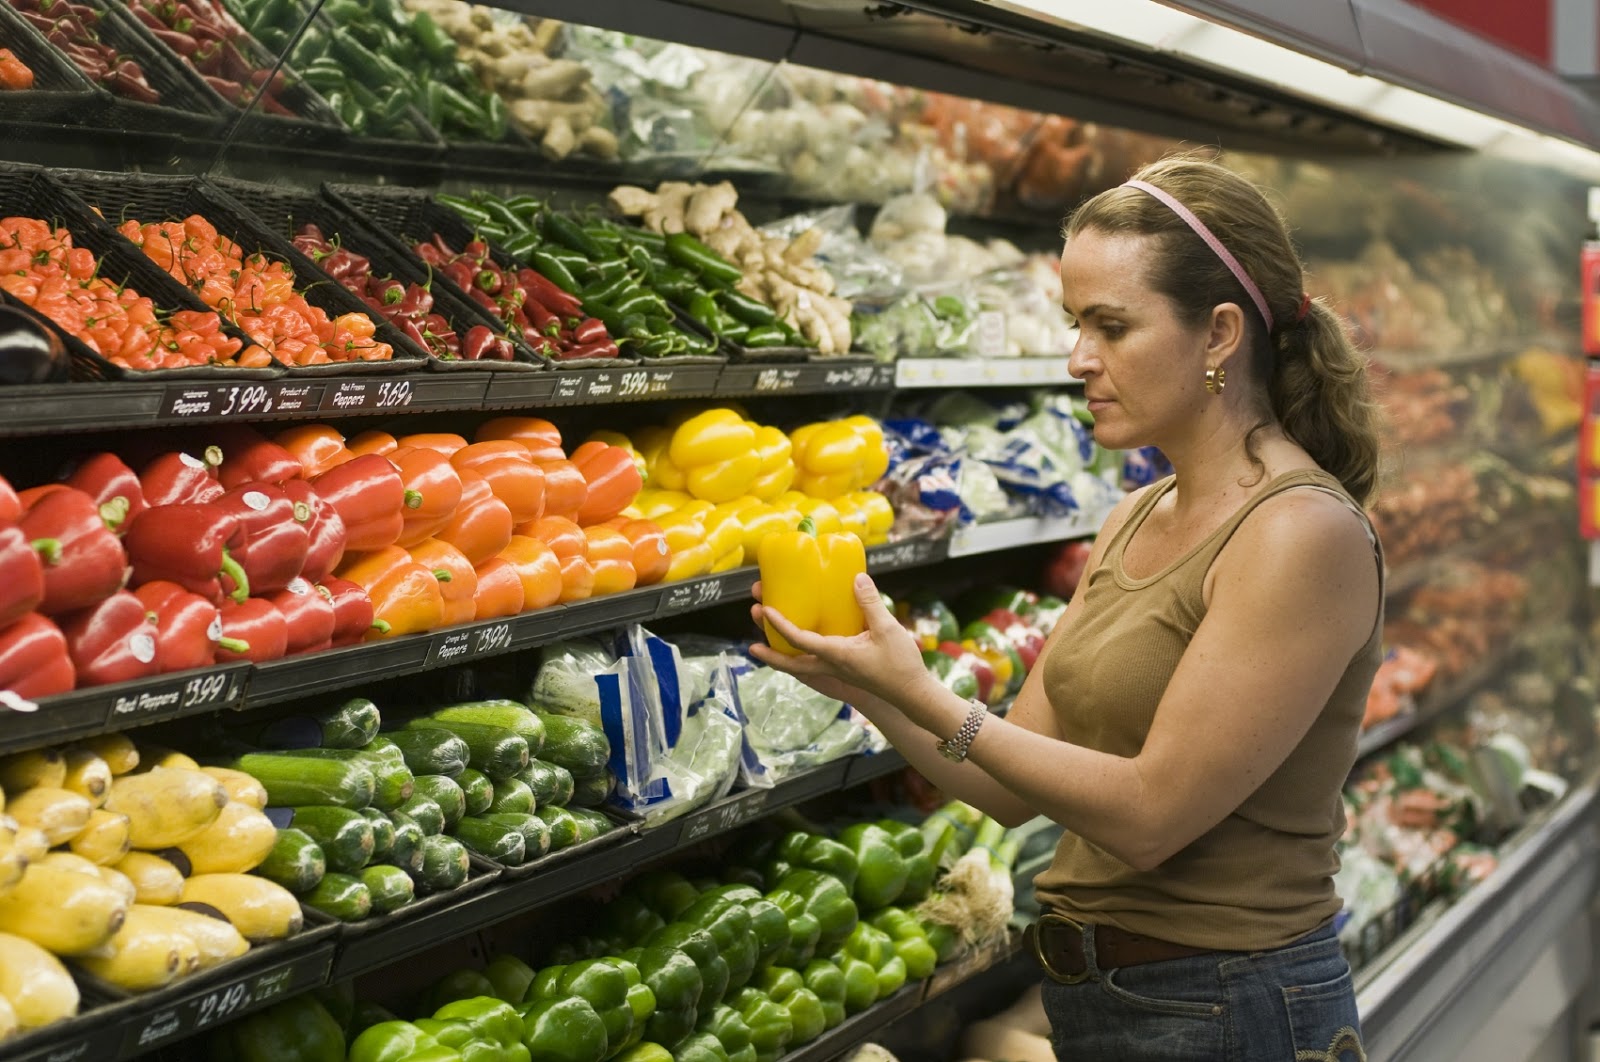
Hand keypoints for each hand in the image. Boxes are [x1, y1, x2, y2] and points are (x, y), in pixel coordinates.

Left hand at [750, 572, 935, 719]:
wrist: (912, 694)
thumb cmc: (900, 665)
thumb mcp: (887, 629)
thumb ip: (870, 603)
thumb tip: (856, 578)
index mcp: (836, 655)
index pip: (799, 640)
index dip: (780, 624)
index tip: (765, 610)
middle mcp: (830, 666)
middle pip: (789, 663)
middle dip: (768, 650)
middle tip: (752, 634)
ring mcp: (835, 671)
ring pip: (799, 664)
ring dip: (780, 651)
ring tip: (766, 632)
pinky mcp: (843, 671)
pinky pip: (812, 662)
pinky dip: (799, 652)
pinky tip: (803, 637)